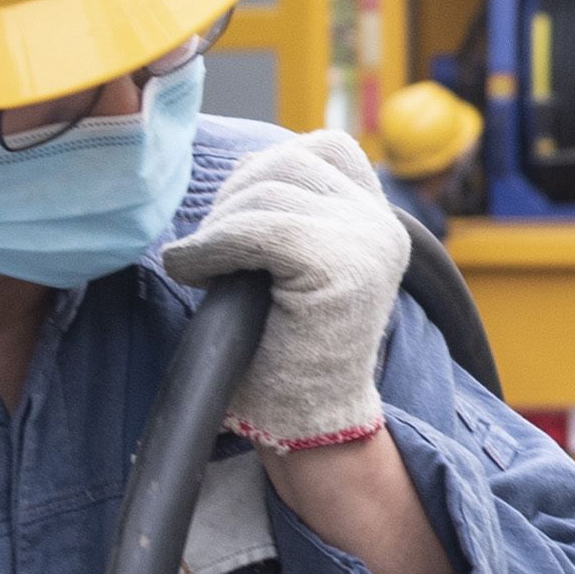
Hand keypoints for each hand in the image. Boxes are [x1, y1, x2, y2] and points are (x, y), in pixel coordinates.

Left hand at [162, 129, 408, 449]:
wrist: (306, 424)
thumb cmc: (283, 353)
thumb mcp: (293, 265)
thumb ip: (287, 211)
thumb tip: (242, 167)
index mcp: (379, 220)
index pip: (325, 148)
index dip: (267, 171)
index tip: (235, 220)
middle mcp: (382, 225)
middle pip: (288, 163)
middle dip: (233, 200)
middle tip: (210, 252)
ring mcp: (368, 243)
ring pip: (266, 193)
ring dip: (216, 228)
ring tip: (201, 268)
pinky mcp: (341, 266)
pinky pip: (255, 228)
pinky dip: (211, 246)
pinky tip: (191, 271)